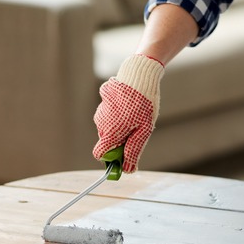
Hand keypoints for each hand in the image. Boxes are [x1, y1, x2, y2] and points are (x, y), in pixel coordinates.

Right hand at [92, 54, 163, 172]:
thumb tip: (127, 169)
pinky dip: (119, 113)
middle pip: (107, 141)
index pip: (100, 154)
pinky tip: (131, 104)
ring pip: (109, 126)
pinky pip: (110, 113)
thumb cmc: (143, 104)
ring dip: (121, 126)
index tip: (123, 156)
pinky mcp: (104, 100)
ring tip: (137, 115)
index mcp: (109, 132)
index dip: (111, 159)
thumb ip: (133, 151)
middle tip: (138, 132)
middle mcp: (101, 123)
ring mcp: (101, 110)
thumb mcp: (143, 131)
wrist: (138, 74)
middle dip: (120, 141)